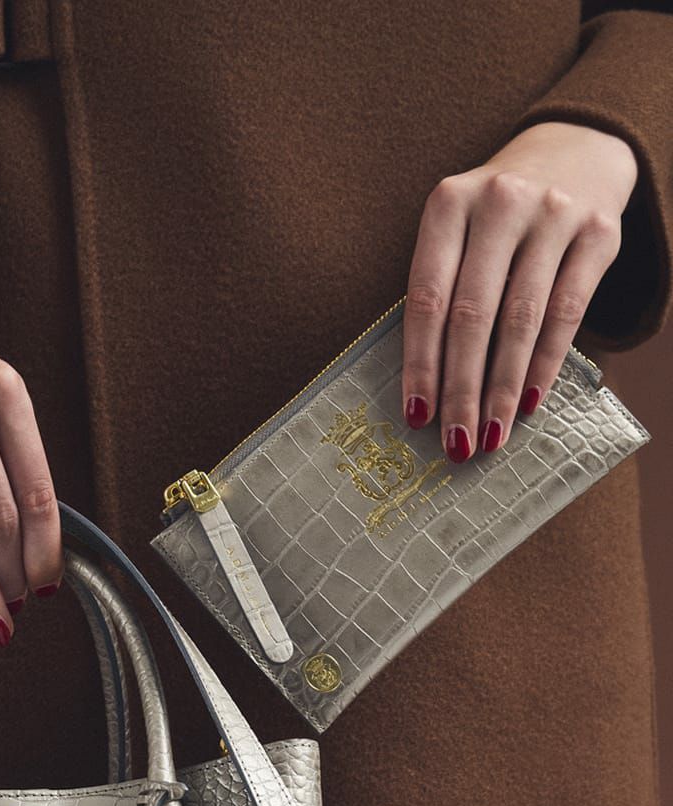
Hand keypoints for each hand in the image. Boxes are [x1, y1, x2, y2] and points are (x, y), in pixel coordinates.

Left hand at [401, 120, 639, 460]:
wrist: (574, 151)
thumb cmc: (496, 217)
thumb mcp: (459, 231)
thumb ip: (443, 290)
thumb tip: (429, 390)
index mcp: (448, 203)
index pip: (427, 297)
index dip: (421, 362)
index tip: (417, 416)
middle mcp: (499, 202)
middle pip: (473, 314)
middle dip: (461, 389)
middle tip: (456, 443)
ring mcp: (553, 213)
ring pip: (522, 319)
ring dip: (503, 388)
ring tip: (492, 435)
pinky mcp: (597, 231)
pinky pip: (568, 312)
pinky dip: (545, 365)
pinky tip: (530, 403)